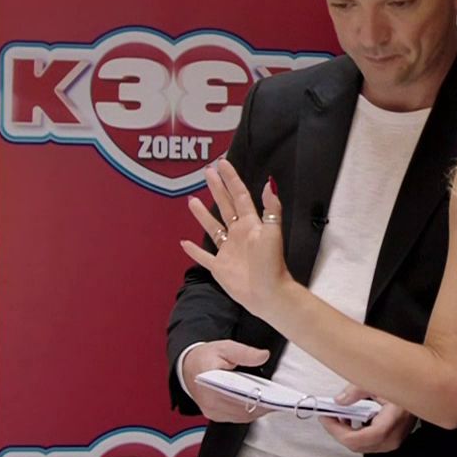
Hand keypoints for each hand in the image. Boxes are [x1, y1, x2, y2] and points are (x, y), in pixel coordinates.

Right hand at [179, 161, 292, 321]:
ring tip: (191, 200)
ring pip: (212, 228)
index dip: (231, 179)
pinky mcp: (219, 267)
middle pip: (224, 206)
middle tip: (206, 172)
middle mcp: (238, 234)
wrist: (267, 293)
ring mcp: (227, 250)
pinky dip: (194, 250)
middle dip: (216, 188)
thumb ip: (271, 208)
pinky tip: (183, 243)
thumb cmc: (271, 263)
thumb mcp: (273, 232)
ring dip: (202, 214)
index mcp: (250, 224)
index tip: (222, 163)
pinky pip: (203, 256)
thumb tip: (270, 182)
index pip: (239, 196)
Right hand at [182, 340, 273, 423]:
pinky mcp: (215, 416)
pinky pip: (237, 418)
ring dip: (257, 409)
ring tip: (272, 400)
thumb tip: (263, 356)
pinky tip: (260, 404)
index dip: (256, 395)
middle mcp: (208, 401)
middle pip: (241, 408)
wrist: (188, 368)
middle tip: (278, 397)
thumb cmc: (206, 358)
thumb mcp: (225, 348)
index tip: (271, 394)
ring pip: (241, 416)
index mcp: (208, 381)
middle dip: (261, 403)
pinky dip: (250, 412)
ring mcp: (211, 411)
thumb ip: (244, 352)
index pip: (236, 393)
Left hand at [318, 386, 413, 453]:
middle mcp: (391, 438)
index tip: (325, 418)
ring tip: (339, 415)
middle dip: (338, 431)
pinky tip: (352, 419)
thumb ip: (356, 392)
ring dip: (346, 432)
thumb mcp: (379, 383)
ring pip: (360, 446)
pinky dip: (356, 432)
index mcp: (389, 424)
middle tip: (328, 415)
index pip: (356, 439)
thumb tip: (339, 401)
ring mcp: (392, 442)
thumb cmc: (406, 387)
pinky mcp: (391, 440)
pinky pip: (368, 443)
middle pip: (355, 445)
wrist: (424, 391)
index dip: (336, 430)